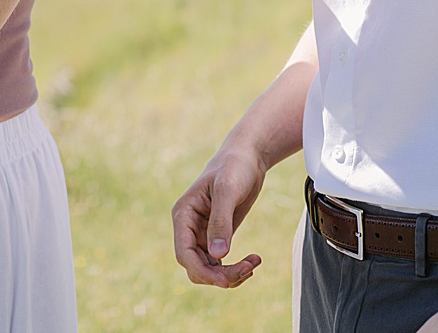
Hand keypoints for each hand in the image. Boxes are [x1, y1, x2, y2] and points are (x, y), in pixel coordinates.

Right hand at [171, 146, 266, 288]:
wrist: (248, 156)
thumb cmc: (235, 166)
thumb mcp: (228, 190)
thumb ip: (221, 222)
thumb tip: (218, 255)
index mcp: (184, 215)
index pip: (184, 253)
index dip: (202, 271)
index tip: (225, 280)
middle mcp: (189, 227)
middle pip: (196, 266)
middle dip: (220, 274)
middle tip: (249, 268)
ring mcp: (202, 234)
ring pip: (208, 268)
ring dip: (230, 273)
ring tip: (254, 263)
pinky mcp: (217, 236)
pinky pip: (220, 262)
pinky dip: (235, 268)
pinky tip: (253, 261)